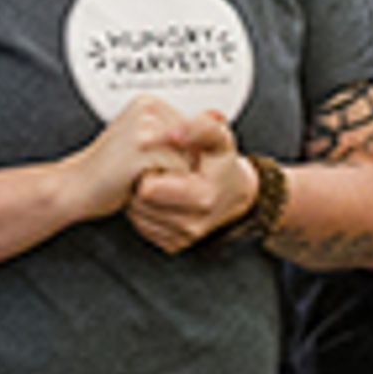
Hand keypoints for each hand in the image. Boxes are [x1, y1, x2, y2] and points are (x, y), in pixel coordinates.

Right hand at [66, 96, 225, 221]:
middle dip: (179, 166)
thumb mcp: (151, 147)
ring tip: (138, 175)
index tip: (152, 163)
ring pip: (190, 159)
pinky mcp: (144, 147)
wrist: (77, 187)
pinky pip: (179, 172)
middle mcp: (148, 108)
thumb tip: (219, 116)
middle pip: (194, 144)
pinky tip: (137, 182)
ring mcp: (146, 125)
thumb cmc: (111, 171)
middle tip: (142, 171)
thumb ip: (183, 133)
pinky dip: (166, 186)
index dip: (182, 156)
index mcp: (149, 102)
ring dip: (173, 178)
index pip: (194, 130)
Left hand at [126, 127, 260, 253]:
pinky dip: (145, 213)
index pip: (148, 189)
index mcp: (203, 197)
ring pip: (137, 216)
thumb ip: (199, 127)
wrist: (235, 192)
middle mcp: (193, 224)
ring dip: (140, 199)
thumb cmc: (223, 162)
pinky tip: (160, 198)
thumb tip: (173, 133)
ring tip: (158, 182)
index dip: (147, 169)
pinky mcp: (174, 246)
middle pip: (140, 204)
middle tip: (154, 170)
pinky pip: (143, 228)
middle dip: (141, 184)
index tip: (156, 160)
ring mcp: (183, 239)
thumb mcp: (218, 136)